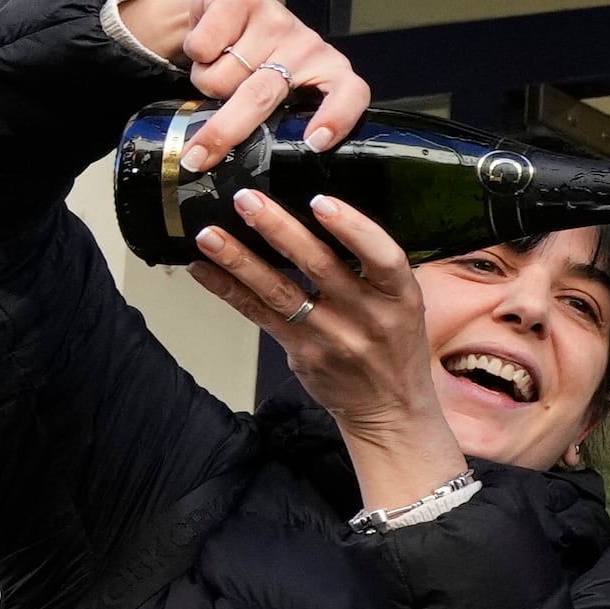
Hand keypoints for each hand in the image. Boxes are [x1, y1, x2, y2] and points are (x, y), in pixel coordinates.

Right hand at [114, 0, 370, 166]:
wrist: (216, 10)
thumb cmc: (251, 67)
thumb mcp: (275, 99)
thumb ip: (278, 127)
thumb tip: (254, 189)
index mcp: (328, 73)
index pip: (350, 93)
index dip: (336, 117)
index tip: (314, 142)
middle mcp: (308, 45)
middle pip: (263, 94)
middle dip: (225, 130)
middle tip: (198, 158)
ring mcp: (277, 18)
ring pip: (224, 74)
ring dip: (207, 83)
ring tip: (216, 74)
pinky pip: (205, 45)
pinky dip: (194, 55)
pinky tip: (204, 49)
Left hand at [192, 188, 461, 513]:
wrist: (389, 408)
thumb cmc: (395, 346)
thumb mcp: (405, 304)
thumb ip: (373, 269)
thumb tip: (321, 215)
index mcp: (401, 297)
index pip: (382, 257)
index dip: (352, 228)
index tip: (320, 200)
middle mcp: (367, 317)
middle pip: (319, 267)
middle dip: (278, 229)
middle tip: (247, 200)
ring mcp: (331, 338)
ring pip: (279, 292)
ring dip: (240, 260)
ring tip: (210, 235)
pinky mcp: (301, 354)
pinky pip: (259, 317)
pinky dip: (229, 290)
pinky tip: (204, 269)